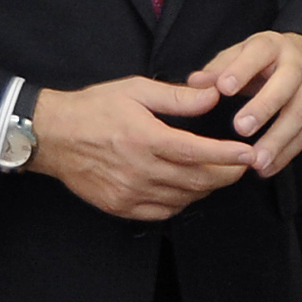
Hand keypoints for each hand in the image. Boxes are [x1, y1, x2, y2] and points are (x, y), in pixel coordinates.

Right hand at [30, 76, 254, 221]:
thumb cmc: (93, 108)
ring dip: (207, 188)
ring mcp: (129, 192)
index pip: (197, 152)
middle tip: (243, 165)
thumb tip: (213, 96)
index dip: (228, 155)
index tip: (249, 154)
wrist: (52, 136)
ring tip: (220, 173)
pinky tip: (189, 188)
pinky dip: (183, 202)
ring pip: (183, 198)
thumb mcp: (136, 90)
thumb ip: (178, 97)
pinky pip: (162, 212)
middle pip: (197, 180)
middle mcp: (139, 170)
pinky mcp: (120, 206)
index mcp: (145, 138)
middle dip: (226, 174)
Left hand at [189, 30, 301, 176]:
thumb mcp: (241, 55)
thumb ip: (218, 69)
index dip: (241, 71)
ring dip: (277, 140)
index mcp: (273, 46)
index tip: (223, 88)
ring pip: (299, 115)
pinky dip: (288, 154)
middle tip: (241, 128)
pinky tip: (268, 167)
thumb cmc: (266, 61)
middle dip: (263, 108)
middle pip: (285, 86)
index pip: (258, 54)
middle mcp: (299, 64)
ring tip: (256, 161)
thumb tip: (195, 83)